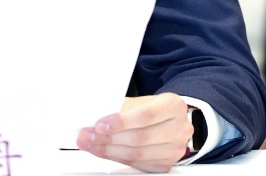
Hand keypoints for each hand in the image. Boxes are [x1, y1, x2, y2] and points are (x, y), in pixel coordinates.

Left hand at [76, 94, 191, 172]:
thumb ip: (121, 107)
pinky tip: (103, 151)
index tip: (99, 125)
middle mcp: (179, 129)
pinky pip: (137, 165)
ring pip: (137, 154)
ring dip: (108, 150)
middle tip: (87, 135)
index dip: (120, 121)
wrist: (167, 119)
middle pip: (140, 137)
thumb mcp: (139, 100)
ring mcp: (175, 150)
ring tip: (90, 143)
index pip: (145, 115)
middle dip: (108, 138)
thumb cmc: (151, 107)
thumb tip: (94, 115)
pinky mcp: (165, 164)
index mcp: (174, 106)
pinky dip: (116, 158)